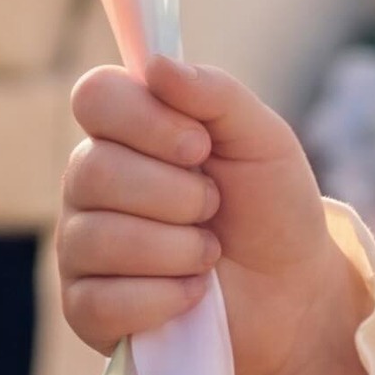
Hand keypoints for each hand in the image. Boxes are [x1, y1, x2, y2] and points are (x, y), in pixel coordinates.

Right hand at [59, 54, 370, 374]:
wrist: (294, 295)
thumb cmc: (272, 208)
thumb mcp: (263, 140)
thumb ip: (215, 95)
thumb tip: (156, 65)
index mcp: (126, 131)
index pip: (94, 97)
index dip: (146, 120)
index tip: (200, 145)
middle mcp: (90, 183)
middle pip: (93, 170)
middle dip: (176, 194)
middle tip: (214, 208)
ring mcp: (81, 247)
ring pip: (98, 238)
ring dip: (178, 249)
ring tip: (209, 253)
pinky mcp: (85, 310)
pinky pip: (102, 300)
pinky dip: (165, 298)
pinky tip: (192, 294)